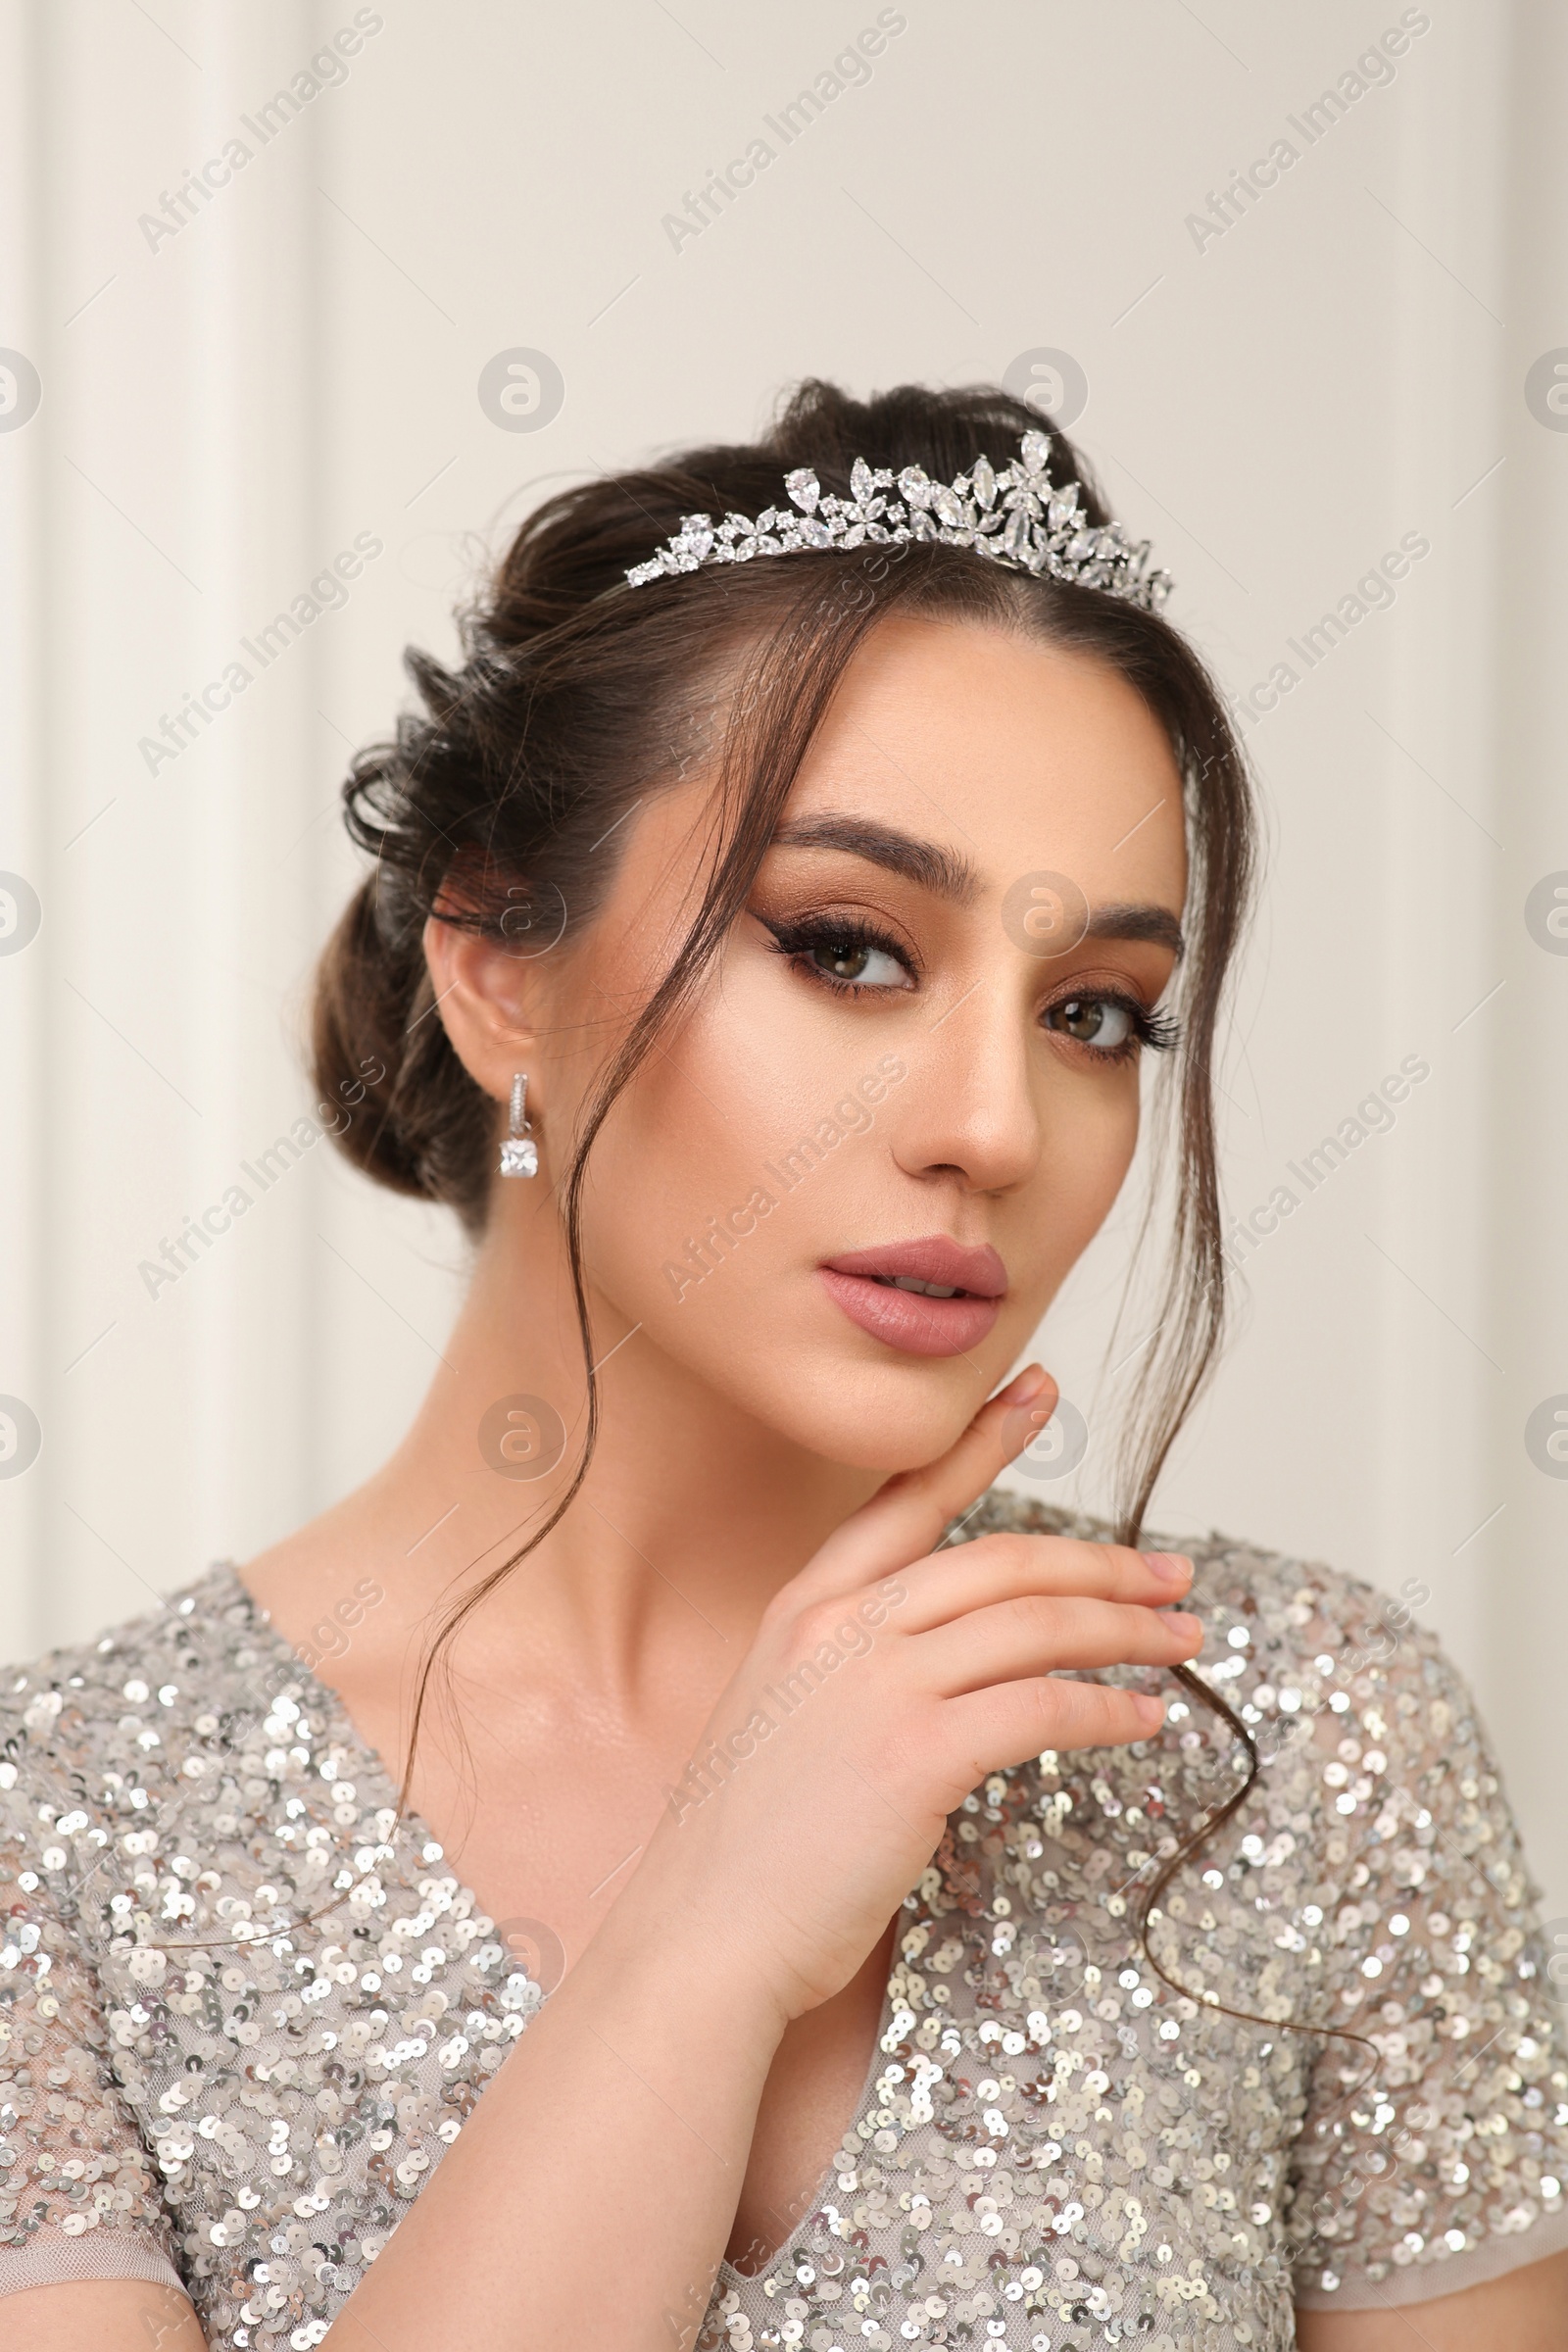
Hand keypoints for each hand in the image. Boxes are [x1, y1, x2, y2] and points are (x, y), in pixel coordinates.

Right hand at [620, 1365, 1202, 2025]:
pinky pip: (1041, 1707)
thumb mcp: (782, 1720)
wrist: (700, 1935)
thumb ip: (853, 1672)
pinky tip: (1143, 1720)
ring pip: (1034, 1625)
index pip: (907, 1499)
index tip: (1037, 1391)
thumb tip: (947, 1668)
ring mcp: (876, 1685)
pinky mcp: (916, 1754)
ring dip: (1125, 1631)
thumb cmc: (743, 1852)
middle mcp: (840, 1627)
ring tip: (1182, 1640)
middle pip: (1001, 1562)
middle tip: (1169, 1575)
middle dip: (1100, 1565)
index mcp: (804, 1608)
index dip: (981, 1440)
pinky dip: (1106, 1708)